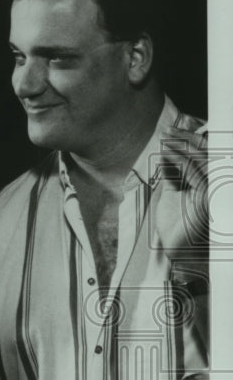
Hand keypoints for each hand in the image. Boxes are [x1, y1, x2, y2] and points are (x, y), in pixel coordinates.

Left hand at [156, 126, 208, 260]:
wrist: (172, 248)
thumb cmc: (172, 223)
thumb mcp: (172, 192)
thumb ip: (173, 174)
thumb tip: (167, 154)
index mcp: (210, 184)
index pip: (204, 156)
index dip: (189, 141)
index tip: (170, 132)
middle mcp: (216, 185)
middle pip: (205, 153)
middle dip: (185, 140)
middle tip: (166, 132)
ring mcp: (215, 190)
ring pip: (199, 160)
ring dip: (180, 147)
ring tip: (164, 141)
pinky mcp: (208, 196)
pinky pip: (193, 172)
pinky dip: (178, 161)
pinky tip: (165, 155)